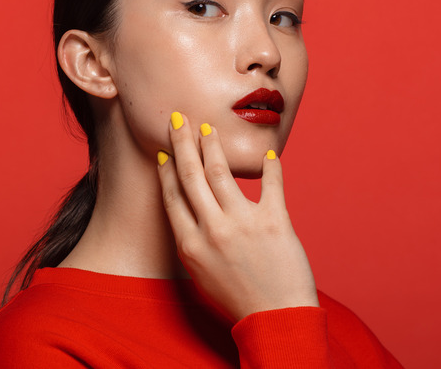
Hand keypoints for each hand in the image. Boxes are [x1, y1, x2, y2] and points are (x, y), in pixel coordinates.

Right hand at [156, 112, 318, 321]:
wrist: (276, 318)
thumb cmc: (237, 299)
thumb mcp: (200, 274)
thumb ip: (191, 241)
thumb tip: (187, 212)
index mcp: (189, 243)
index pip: (172, 195)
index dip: (167, 170)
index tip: (165, 153)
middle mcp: (211, 229)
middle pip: (190, 175)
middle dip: (183, 143)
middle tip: (179, 121)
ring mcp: (242, 223)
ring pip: (220, 171)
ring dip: (213, 145)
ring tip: (209, 129)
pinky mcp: (274, 221)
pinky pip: (271, 184)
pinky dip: (270, 167)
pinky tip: (268, 154)